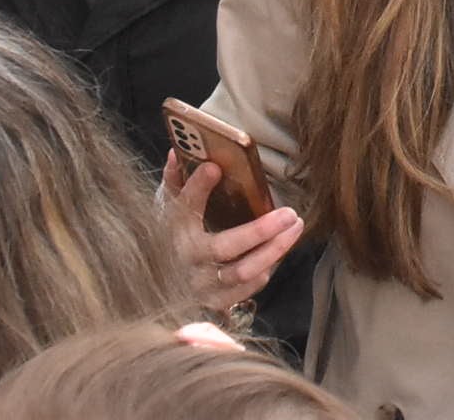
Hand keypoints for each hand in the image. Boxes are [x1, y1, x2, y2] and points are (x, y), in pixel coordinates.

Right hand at [162, 154, 302, 314]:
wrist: (158, 286)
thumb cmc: (169, 235)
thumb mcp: (166, 207)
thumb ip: (174, 181)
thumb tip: (175, 152)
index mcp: (171, 232)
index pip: (181, 208)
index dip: (196, 188)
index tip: (214, 167)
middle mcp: (186, 262)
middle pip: (225, 247)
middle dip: (260, 230)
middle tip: (289, 212)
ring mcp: (201, 286)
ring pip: (243, 271)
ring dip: (274, 249)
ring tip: (296, 225)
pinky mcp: (215, 302)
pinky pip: (247, 288)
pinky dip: (267, 268)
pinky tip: (281, 248)